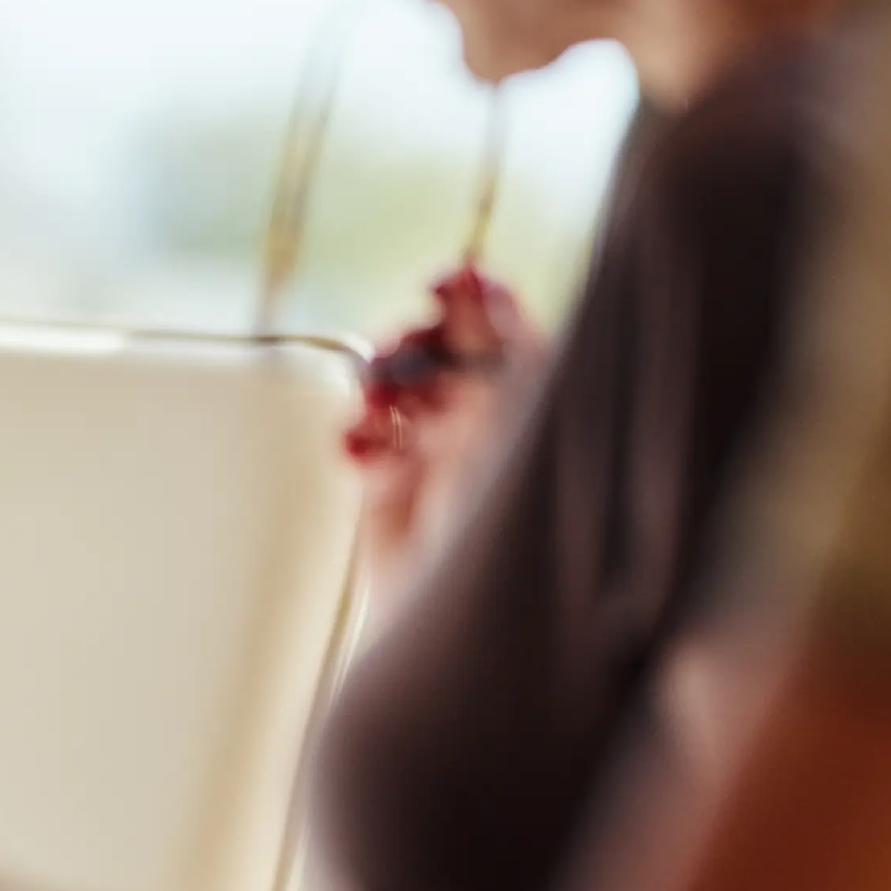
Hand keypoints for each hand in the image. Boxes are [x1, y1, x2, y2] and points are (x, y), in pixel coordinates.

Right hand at [346, 268, 540, 592]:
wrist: (469, 618)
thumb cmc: (516, 528)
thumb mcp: (508, 419)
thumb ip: (488, 344)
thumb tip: (476, 273)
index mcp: (534, 401)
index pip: (500, 326)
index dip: (470, 297)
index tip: (441, 282)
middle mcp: (486, 422)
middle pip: (437, 347)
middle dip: (412, 342)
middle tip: (398, 352)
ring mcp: (435, 455)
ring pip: (393, 386)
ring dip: (379, 386)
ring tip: (379, 407)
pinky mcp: (388, 490)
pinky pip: (362, 439)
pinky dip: (356, 437)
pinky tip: (362, 448)